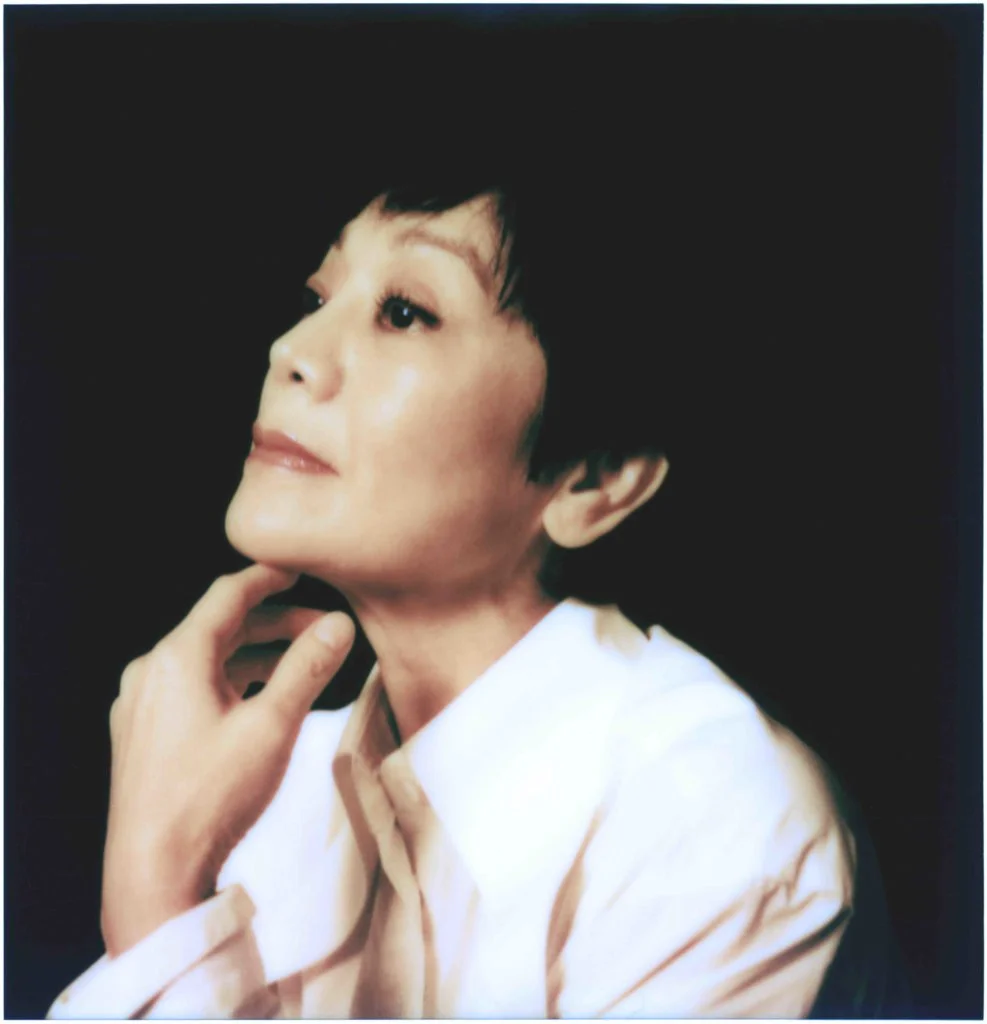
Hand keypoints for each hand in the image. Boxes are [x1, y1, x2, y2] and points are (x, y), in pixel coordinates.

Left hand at [101, 564, 354, 957]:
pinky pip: (190, 689)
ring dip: (255, 655)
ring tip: (300, 665)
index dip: (267, 576)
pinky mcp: (140, 736)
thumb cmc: (211, 797)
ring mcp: (140, 705)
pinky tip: (259, 701)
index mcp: (177, 658)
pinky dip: (230, 682)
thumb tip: (338, 625)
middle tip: (322, 630)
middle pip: (219, 627)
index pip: (228, 595)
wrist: (151, 873)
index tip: (298, 567)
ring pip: (206, 661)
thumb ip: (307, 668)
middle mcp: (150, 672)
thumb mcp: (272, 726)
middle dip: (274, 624)